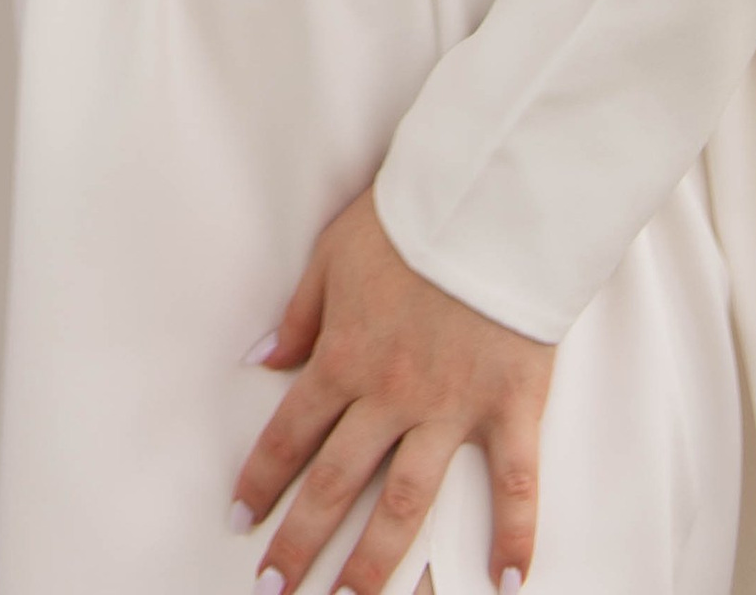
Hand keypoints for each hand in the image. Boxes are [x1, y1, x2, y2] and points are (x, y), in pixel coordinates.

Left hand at [232, 187, 551, 594]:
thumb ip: (301, 314)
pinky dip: (513, 537)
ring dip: (378, 563)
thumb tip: (261, 359)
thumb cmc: (409, 219)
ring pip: (408, 503)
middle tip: (275, 589)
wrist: (489, 200)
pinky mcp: (510, 407)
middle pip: (337, 483)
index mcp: (345, 356)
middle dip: (302, 542)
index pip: (292, 434)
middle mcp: (391, 394)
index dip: (262, 481)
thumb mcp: (334, 254)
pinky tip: (504, 585)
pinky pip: (513, 485)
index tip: (241, 520)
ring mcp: (452, 408)